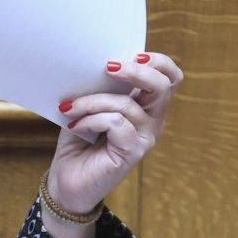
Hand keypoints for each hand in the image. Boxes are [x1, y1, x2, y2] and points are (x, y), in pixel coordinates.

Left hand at [48, 52, 182, 213]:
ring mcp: (145, 138)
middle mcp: (152, 121)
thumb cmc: (78, 142)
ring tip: (70, 109)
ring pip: (126, 105)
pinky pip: (116, 123)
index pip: (170, 78)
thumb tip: (95, 64)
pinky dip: (91, 119)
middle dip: (135, 71)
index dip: (158, 62)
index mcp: (146, 106)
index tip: (130, 55)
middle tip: (108, 67)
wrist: (66, 182)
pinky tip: (76, 127)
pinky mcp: (132, 153)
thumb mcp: (88, 107)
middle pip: (163, 86)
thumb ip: (99, 87)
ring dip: (92, 102)